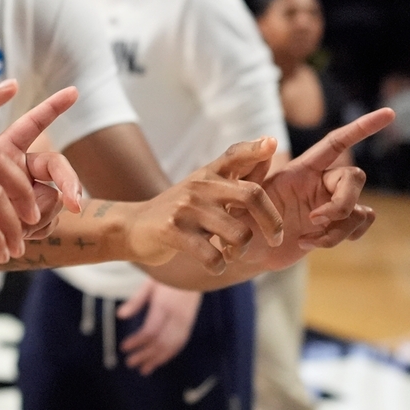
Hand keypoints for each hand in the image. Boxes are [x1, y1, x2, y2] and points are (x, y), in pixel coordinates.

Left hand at [0, 86, 83, 238]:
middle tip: (74, 201)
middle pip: (55, 166)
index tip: (72, 91)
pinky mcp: (31, 223)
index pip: (32, 125)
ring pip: (51, 200)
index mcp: (4, 151)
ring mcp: (29, 198)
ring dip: (34, 216)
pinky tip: (14, 239)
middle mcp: (21, 170)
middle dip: (68, 179)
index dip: (51, 108)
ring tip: (7, 227)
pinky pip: (48, 223)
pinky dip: (34, 232)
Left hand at [117, 279, 200, 375]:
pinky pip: (180, 343)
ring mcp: (185, 321)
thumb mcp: (150, 283)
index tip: (124, 347)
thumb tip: (120, 316)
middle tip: (129, 363)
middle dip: (145, 355)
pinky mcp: (189, 323)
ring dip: (157, 359)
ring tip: (143, 369)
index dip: (137, 342)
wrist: (195, 270)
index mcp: (164, 305)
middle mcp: (177, 316)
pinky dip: (168, 354)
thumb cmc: (168, 274)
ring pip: (172, 346)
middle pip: (161, 342)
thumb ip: (136, 301)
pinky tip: (158, 361)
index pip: (150, 331)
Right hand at [124, 137, 284, 272]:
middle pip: (251, 195)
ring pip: (238, 233)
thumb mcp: (203, 188)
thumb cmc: (178, 211)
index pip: (234, 155)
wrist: (133, 226)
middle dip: (272, 221)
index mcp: (208, 174)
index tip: (272, 143)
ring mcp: (186, 208)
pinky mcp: (173, 231)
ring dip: (243, 250)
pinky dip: (219, 265)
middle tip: (276, 239)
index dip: (254, 149)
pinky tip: (216, 265)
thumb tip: (270, 149)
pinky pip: (212, 255)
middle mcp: (199, 186)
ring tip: (235, 254)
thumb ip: (235, 175)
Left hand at [252, 108, 393, 269]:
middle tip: (315, 219)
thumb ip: (253, 167)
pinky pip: (357, 226)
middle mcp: (319, 182)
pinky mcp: (333, 227)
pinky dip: (339, 237)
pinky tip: (310, 242)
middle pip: (355, 178)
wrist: (244, 248)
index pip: (336, 142)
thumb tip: (270, 140)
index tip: (388, 114)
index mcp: (301, 168)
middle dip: (342, 202)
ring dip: (339, 227)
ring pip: (359, 208)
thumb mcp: (239, 191)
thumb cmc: (238, 216)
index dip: (361, 127)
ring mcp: (328, 204)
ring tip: (307, 236)